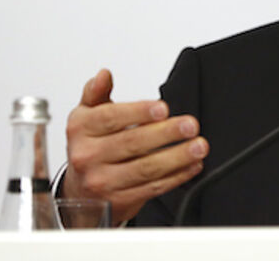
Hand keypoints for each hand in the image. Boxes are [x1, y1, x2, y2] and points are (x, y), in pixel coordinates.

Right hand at [62, 69, 207, 224]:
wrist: (80, 193)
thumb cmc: (89, 148)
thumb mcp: (86, 117)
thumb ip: (96, 93)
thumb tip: (103, 75)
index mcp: (81, 130)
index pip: (110, 118)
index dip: (138, 112)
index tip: (163, 108)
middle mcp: (87, 156)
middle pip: (131, 143)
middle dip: (165, 134)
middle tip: (190, 125)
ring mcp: (102, 182)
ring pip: (144, 169)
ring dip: (176, 157)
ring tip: (198, 146)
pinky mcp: (119, 202)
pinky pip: (152, 188)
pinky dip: (176, 177)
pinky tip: (192, 166)